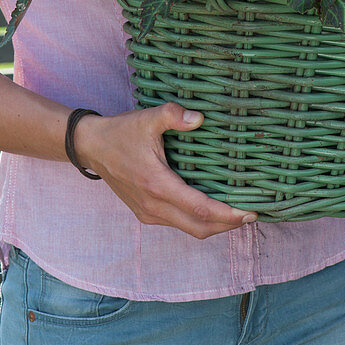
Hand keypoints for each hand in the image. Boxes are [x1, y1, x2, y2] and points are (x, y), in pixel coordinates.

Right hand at [72, 102, 257, 238]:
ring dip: (214, 225)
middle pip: (199, 227)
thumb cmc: (121, 132)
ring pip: (189, 229)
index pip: (200, 208)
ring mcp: (149, 213)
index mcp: (157, 185)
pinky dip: (198, 221)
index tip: (250, 212)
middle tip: (251, 215)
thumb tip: (200, 118)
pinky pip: (178, 224)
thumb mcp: (147, 118)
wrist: (92, 147)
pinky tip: (210, 208)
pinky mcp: (146, 213)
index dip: (228, 214)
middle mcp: (154, 205)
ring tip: (236, 213)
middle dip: (228, 225)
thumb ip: (173, 115)